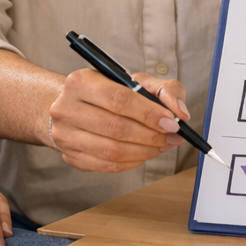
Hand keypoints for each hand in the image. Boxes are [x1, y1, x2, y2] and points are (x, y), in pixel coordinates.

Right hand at [47, 69, 187, 172]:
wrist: (72, 105)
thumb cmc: (105, 91)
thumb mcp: (135, 80)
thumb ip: (164, 89)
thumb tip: (180, 113)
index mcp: (80, 82)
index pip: (119, 100)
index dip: (149, 114)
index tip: (171, 122)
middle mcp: (66, 108)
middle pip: (116, 128)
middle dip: (151, 135)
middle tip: (172, 137)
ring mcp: (65, 135)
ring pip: (112, 151)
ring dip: (144, 151)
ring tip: (161, 146)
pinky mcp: (70, 156)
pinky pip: (106, 166)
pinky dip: (131, 162)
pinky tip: (143, 154)